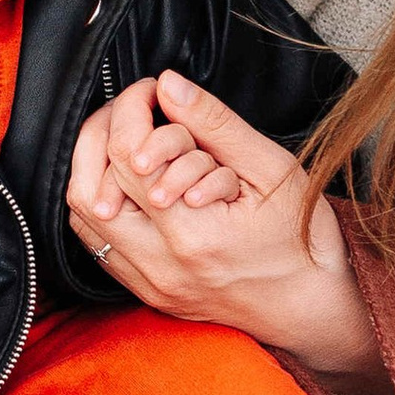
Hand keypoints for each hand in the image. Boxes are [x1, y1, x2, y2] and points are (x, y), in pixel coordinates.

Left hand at [67, 72, 384, 391]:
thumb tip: (169, 86)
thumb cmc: (303, 241)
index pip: (127, 156)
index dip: (130, 110)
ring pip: (84, 219)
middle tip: (135, 111)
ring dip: (95, 170)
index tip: (151, 91)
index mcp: (194, 235)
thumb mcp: (272, 170)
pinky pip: (98, 244)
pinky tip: (130, 182)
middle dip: (105, 133)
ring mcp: (150, 284)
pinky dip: (104, 203)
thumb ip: (216, 126)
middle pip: (90, 188)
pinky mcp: (147, 292)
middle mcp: (162, 266)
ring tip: (129, 141)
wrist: (310, 309)